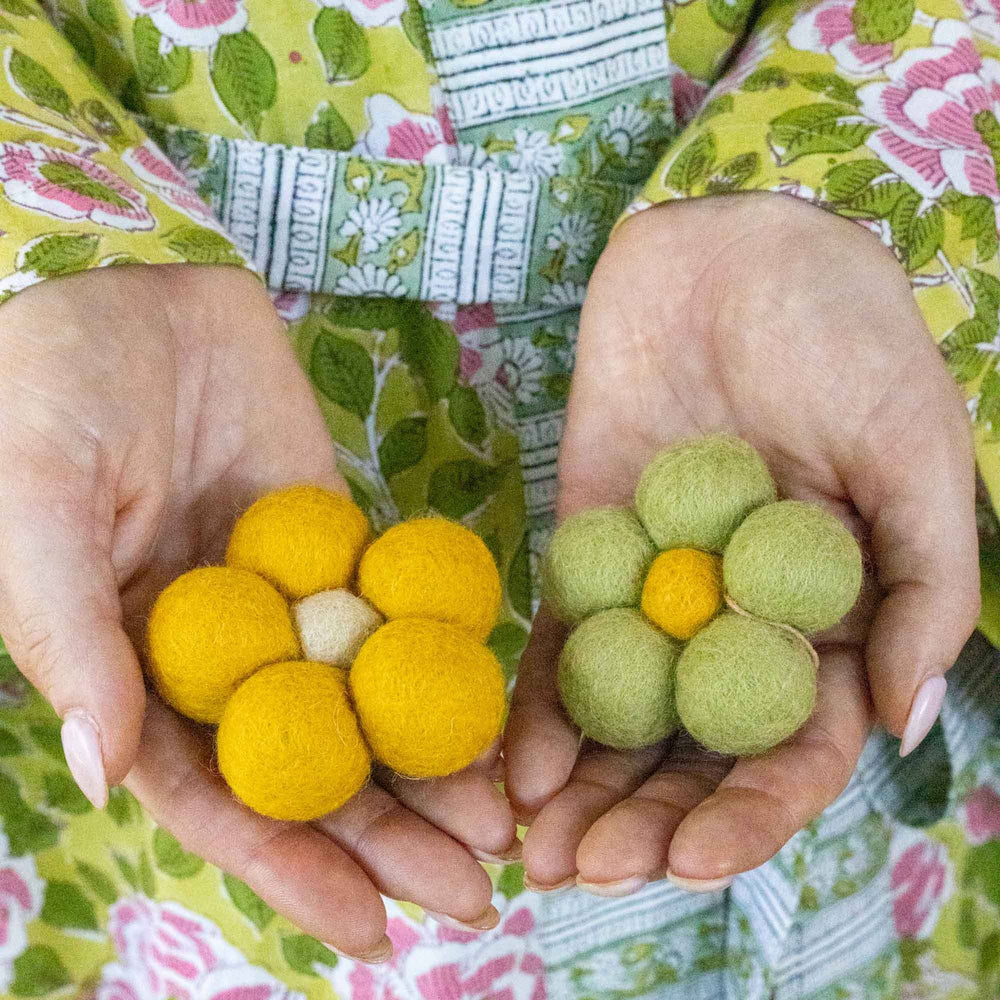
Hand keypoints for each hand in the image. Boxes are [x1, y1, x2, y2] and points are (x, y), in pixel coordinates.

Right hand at [0, 265, 513, 956]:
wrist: (127, 287)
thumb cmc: (45, 395)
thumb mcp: (35, 513)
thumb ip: (72, 641)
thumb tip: (105, 775)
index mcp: (135, 674)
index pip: (218, 798)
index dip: (291, 869)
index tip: (370, 931)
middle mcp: (220, 655)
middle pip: (313, 769)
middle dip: (388, 839)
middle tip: (475, 893)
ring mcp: (288, 601)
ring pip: (367, 705)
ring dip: (430, 767)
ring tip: (504, 824)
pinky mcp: (340, 541)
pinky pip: (398, 615)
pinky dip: (443, 664)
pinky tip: (496, 709)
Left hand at [504, 193, 978, 892]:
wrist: (738, 249)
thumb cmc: (850, 340)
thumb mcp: (915, 455)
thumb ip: (923, 588)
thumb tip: (905, 727)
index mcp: (829, 620)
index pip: (792, 748)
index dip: (748, 815)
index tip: (693, 860)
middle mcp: (739, 623)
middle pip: (691, 753)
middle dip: (644, 822)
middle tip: (587, 881)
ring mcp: (659, 592)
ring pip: (622, 717)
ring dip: (582, 790)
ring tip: (539, 853)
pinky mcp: (589, 549)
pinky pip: (563, 643)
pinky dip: (540, 707)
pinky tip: (512, 768)